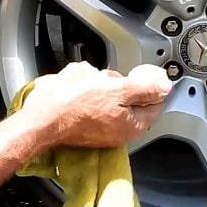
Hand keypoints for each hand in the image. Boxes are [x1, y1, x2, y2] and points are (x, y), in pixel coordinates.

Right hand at [21, 62, 171, 147]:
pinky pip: (93, 100)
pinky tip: (77, 88)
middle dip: (118, 83)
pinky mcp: (86, 125)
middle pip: (131, 97)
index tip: (136, 75)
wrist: (40, 119)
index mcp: (133, 125)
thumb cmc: (75, 105)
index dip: (148, 84)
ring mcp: (102, 129)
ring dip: (101, 84)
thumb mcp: (117, 90)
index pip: (155, 102)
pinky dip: (87, 90)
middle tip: (105, 80)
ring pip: (110, 96)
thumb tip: (166, 87)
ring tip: (87, 82)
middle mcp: (120, 131)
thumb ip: (145, 89)